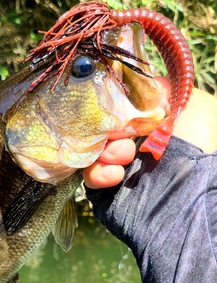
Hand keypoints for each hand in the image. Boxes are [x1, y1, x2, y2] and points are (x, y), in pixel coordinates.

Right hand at [83, 78, 216, 188]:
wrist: (186, 195)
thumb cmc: (194, 146)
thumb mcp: (190, 104)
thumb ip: (162, 89)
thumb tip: (140, 87)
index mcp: (150, 122)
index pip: (118, 104)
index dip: (114, 102)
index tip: (117, 106)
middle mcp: (132, 142)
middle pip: (101, 124)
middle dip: (107, 127)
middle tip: (123, 136)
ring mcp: (117, 165)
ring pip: (91, 148)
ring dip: (105, 150)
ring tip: (124, 158)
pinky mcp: (105, 187)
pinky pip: (88, 174)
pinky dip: (98, 173)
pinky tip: (115, 175)